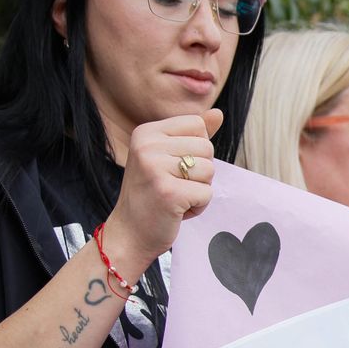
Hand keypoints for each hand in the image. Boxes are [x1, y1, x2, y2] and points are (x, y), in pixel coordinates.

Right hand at [102, 108, 221, 278]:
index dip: (196, 150)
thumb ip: (193, 135)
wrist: (130, 233)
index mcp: (146, 132)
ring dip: (199, 190)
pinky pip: (207, 193)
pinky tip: (176, 210)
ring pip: (209, 170)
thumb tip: (218, 113)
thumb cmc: (152, 195)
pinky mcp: (168, 192)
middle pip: (206, 147)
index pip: (198, 125)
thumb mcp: (167, 158)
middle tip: (173, 186)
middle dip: (200, 172)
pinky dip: (198, 207)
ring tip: (175, 197)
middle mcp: (147, 145)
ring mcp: (155, 168)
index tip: (173, 167)